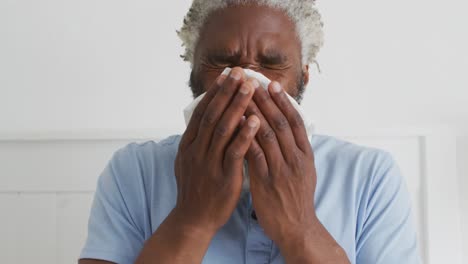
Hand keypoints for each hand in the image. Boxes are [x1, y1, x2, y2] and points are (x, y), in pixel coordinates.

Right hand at [174, 67, 260, 233]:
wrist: (193, 219)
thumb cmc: (195, 189)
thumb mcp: (188, 162)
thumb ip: (197, 141)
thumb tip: (204, 120)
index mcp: (188, 145)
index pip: (202, 112)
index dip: (215, 93)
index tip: (226, 76)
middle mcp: (196, 151)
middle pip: (213, 115)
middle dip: (227, 92)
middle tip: (240, 72)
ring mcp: (209, 163)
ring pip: (223, 129)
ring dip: (237, 106)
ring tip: (250, 88)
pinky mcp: (223, 177)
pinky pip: (235, 152)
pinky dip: (245, 134)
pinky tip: (256, 120)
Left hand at [245, 82, 348, 262]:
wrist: (297, 228)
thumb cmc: (297, 200)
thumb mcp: (304, 172)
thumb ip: (296, 151)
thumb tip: (289, 131)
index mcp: (306, 155)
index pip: (295, 122)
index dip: (283, 101)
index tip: (272, 84)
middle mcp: (295, 158)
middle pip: (280, 122)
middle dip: (266, 100)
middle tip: (253, 81)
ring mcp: (281, 169)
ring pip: (266, 134)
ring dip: (253, 113)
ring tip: (241, 96)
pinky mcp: (266, 181)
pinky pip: (255, 154)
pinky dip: (246, 137)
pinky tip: (236, 124)